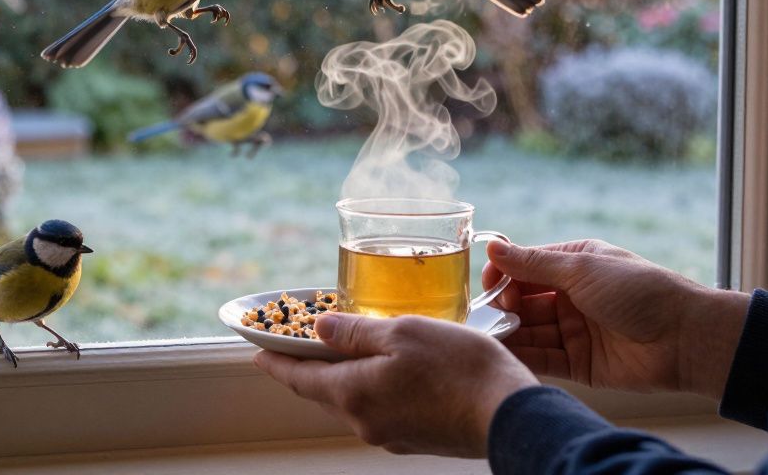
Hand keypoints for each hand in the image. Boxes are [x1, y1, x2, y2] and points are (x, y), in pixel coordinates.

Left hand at [254, 312, 537, 457]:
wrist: (510, 415)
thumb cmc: (460, 370)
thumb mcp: (402, 332)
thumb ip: (355, 332)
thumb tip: (320, 330)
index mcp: (353, 394)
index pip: (299, 379)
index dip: (276, 363)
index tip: (258, 353)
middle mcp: (365, 421)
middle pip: (323, 391)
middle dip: (308, 367)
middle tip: (298, 345)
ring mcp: (390, 434)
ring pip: (352, 400)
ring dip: (342, 376)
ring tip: (342, 350)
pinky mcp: (414, 437)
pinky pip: (378, 408)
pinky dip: (369, 386)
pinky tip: (385, 369)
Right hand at [483, 240, 749, 398]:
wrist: (685, 338)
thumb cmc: (639, 291)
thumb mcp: (582, 268)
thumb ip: (533, 264)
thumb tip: (493, 247)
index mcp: (575, 264)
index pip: (526, 267)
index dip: (503, 274)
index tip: (488, 284)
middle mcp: (572, 296)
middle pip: (524, 300)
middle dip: (504, 306)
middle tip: (495, 313)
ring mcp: (575, 330)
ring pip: (530, 330)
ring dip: (510, 332)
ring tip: (492, 336)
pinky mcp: (579, 363)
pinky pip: (543, 358)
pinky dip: (523, 356)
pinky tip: (505, 354)